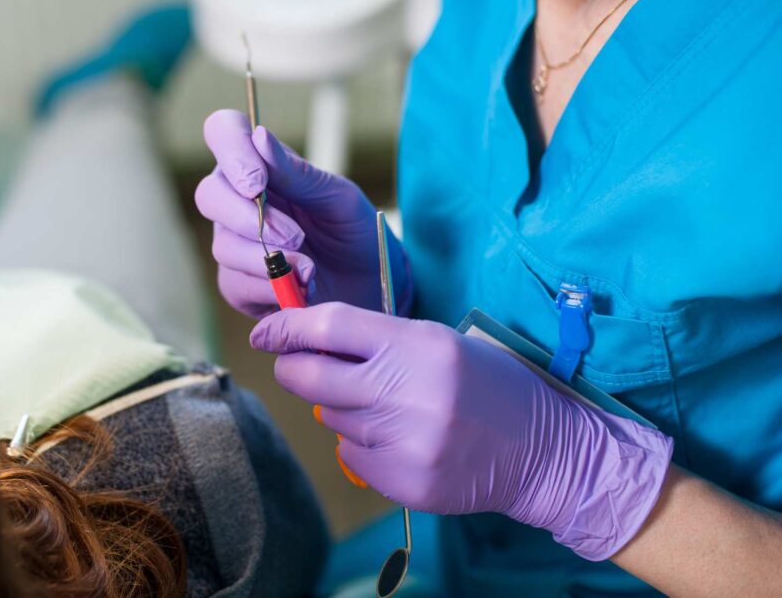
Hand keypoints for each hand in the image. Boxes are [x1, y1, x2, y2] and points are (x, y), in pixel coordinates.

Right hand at [194, 110, 410, 317]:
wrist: (368, 284)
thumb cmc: (353, 230)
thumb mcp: (337, 197)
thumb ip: (297, 173)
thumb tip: (260, 136)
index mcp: (258, 164)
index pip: (223, 133)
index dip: (231, 151)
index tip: (259, 181)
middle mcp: (236, 200)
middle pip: (209, 195)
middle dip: (249, 218)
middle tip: (295, 236)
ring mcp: (233, 242)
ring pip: (224, 245)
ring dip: (267, 258)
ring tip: (310, 269)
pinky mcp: (238, 284)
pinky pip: (236, 283)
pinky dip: (270, 286)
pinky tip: (299, 287)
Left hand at [250, 302, 673, 560]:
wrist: (543, 450)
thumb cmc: (489, 384)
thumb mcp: (438, 343)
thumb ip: (376, 341)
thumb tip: (308, 344)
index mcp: (419, 347)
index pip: (331, 327)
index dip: (288, 327)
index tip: (265, 331)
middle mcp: (407, 394)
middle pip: (312, 377)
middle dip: (293, 367)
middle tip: (294, 362)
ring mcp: (404, 443)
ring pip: (332, 417)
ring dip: (342, 407)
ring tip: (386, 404)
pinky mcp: (404, 482)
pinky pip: (353, 454)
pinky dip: (362, 442)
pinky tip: (400, 436)